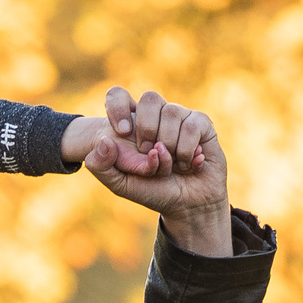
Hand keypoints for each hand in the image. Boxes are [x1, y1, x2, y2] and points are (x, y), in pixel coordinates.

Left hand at [85, 88, 231, 257]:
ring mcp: (181, 117)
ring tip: (172, 165)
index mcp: (133, 123)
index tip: (122, 132)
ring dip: (169, 146)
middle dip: (147, 129)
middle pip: (150, 98)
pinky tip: (188, 165)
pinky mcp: (201, 124)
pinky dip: (186, 151)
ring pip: (172, 112)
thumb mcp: (120, 184)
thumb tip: (104, 140)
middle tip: (148, 152)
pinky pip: (191, 126)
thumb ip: (101, 166)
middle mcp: (157, 115)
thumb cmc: (153, 191)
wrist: (186, 206)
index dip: (117, 107)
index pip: (118, 95)